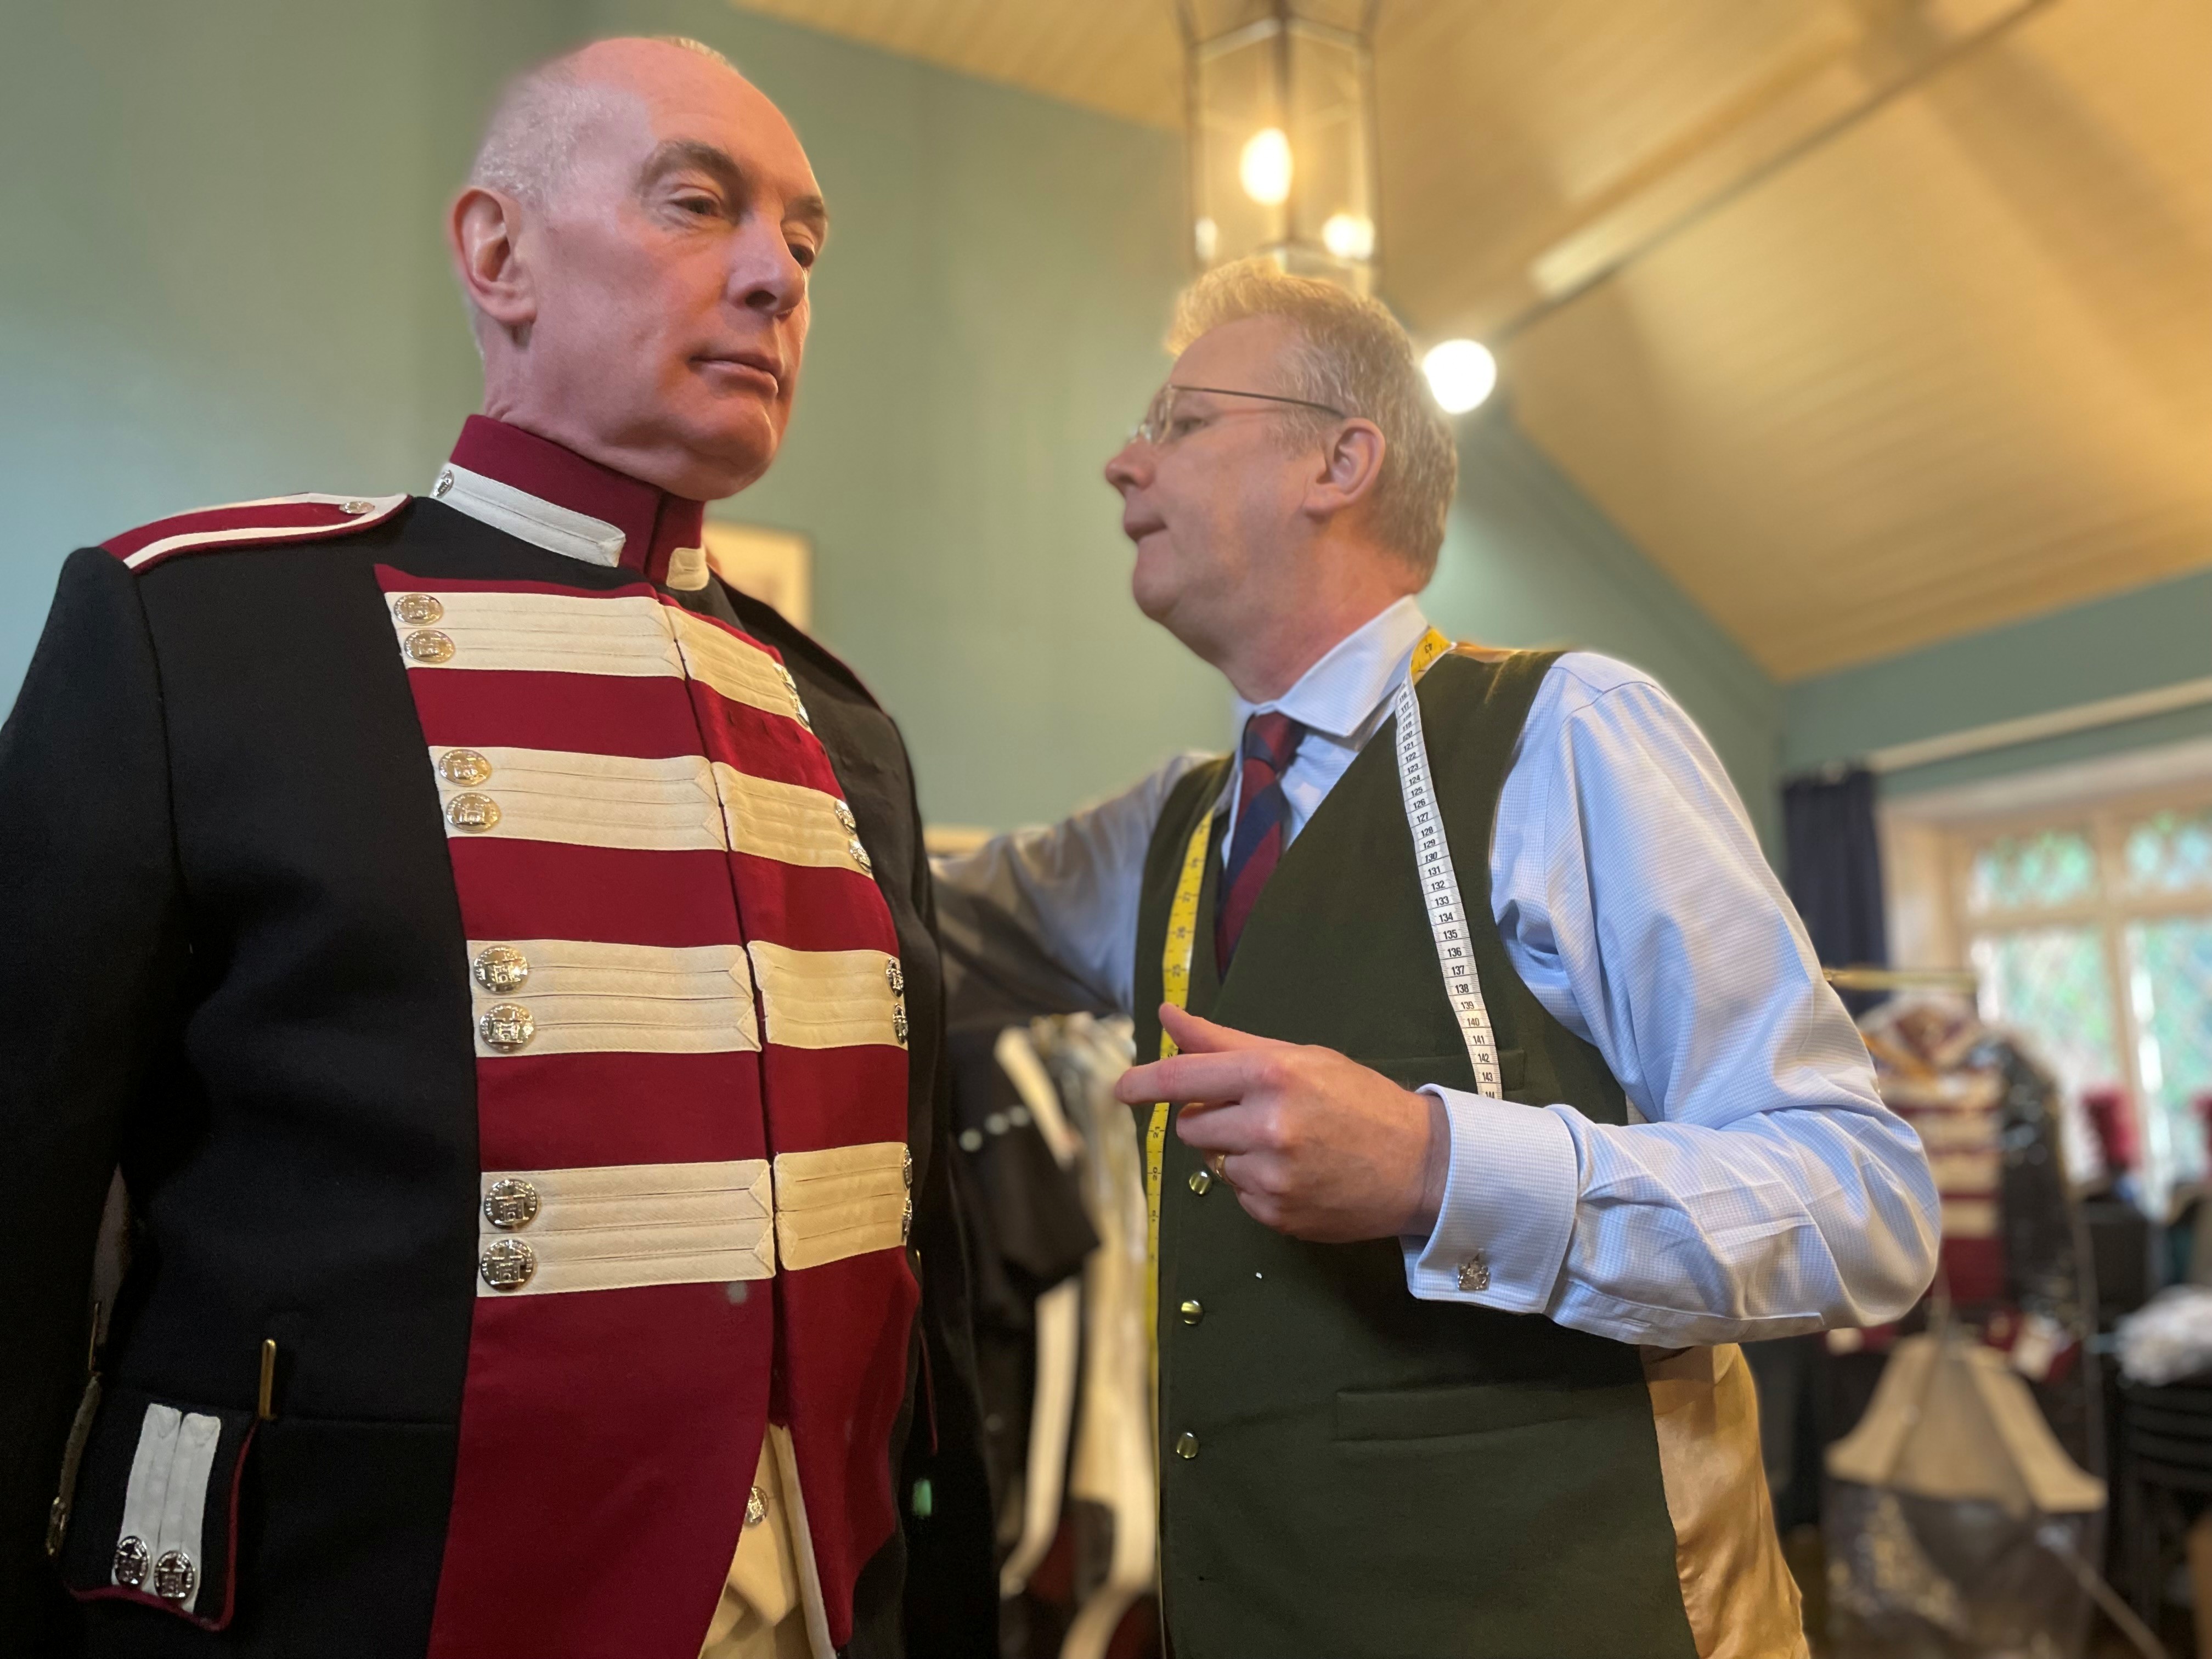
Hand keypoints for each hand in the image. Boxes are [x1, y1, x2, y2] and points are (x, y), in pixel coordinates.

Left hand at [1114, 1004, 1449, 1242]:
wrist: (1421, 1165)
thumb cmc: (1358, 1099)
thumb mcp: (1298, 1058)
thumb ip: (1225, 1042)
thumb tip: (1167, 1016)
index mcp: (1271, 1076)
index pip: (1184, 1079)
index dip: (1145, 1083)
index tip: (1121, 1088)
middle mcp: (1267, 1126)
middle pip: (1191, 1125)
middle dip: (1209, 1117)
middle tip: (1254, 1112)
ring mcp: (1272, 1177)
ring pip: (1213, 1162)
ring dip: (1233, 1152)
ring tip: (1284, 1144)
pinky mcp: (1277, 1216)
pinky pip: (1238, 1195)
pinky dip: (1255, 1184)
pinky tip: (1295, 1173)